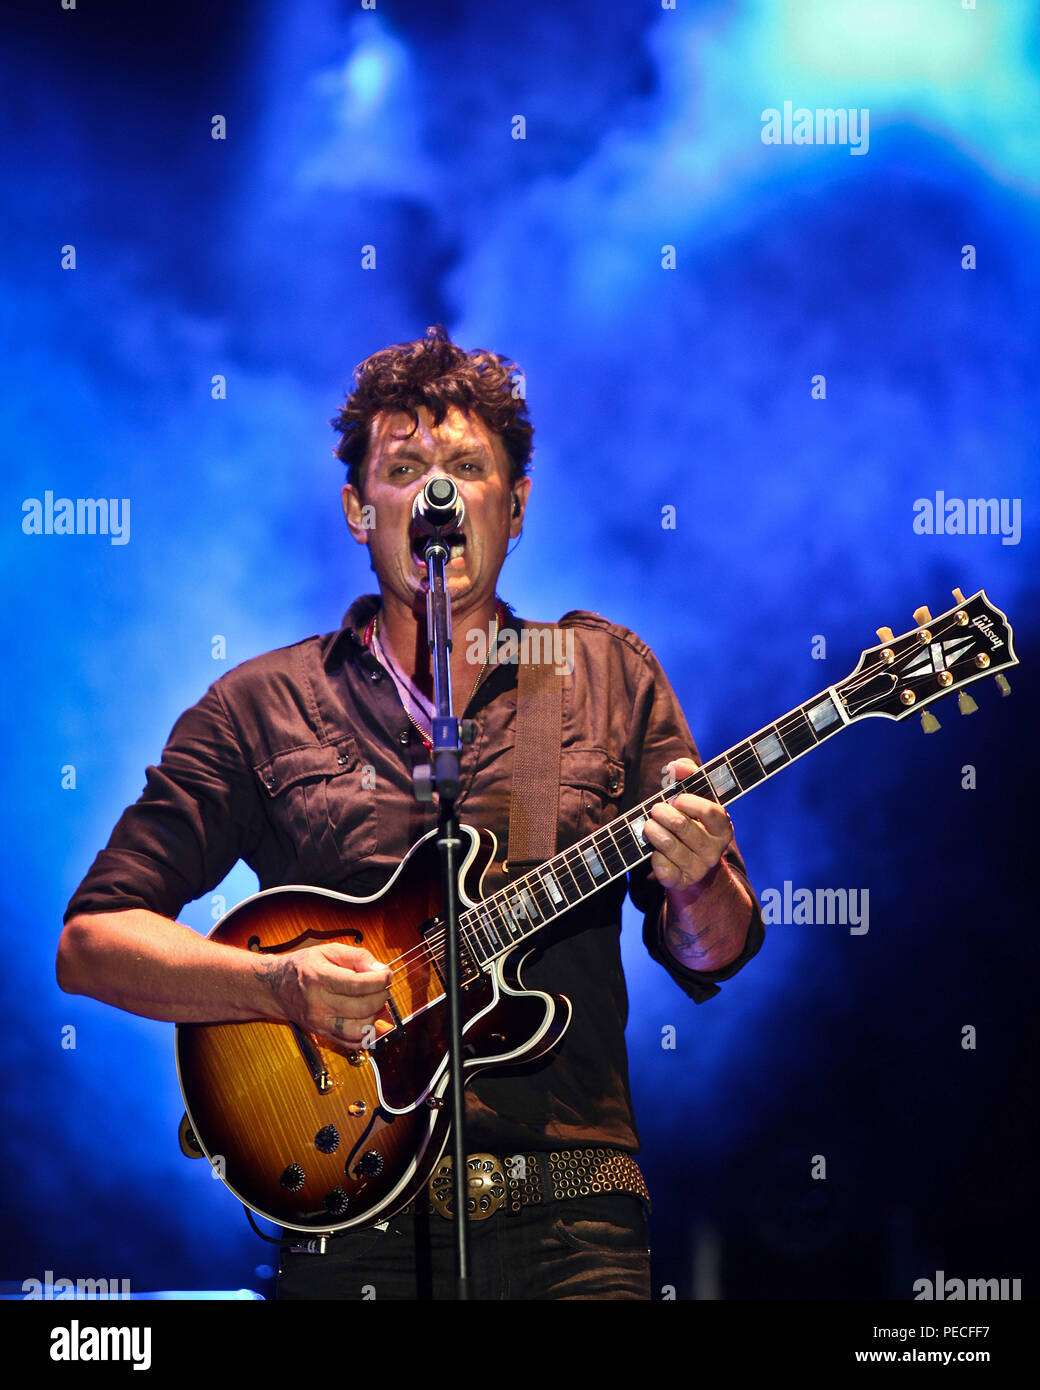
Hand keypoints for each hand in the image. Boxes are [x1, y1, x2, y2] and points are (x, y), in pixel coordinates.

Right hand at [257, 941, 392, 1045]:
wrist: (275, 988)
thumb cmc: (302, 967)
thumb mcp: (328, 951)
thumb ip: (357, 956)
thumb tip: (380, 969)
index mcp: (319, 978)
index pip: (358, 984)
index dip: (380, 980)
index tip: (387, 974)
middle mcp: (318, 1003)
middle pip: (362, 1007)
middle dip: (381, 996)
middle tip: (382, 987)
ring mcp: (320, 1022)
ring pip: (359, 1029)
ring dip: (375, 1016)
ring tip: (374, 1003)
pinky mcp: (322, 1034)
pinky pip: (351, 1043)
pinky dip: (366, 1034)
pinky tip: (369, 1020)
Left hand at [642, 757, 733, 901]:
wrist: (692, 867)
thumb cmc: (692, 823)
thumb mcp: (695, 798)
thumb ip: (689, 775)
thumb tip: (674, 766)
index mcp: (723, 828)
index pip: (710, 811)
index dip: (689, 802)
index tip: (677, 799)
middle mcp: (714, 851)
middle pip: (682, 825)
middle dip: (661, 812)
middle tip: (656, 810)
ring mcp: (698, 869)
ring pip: (668, 845)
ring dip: (652, 831)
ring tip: (649, 826)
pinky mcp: (681, 882)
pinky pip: (662, 868)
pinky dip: (653, 856)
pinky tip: (655, 851)